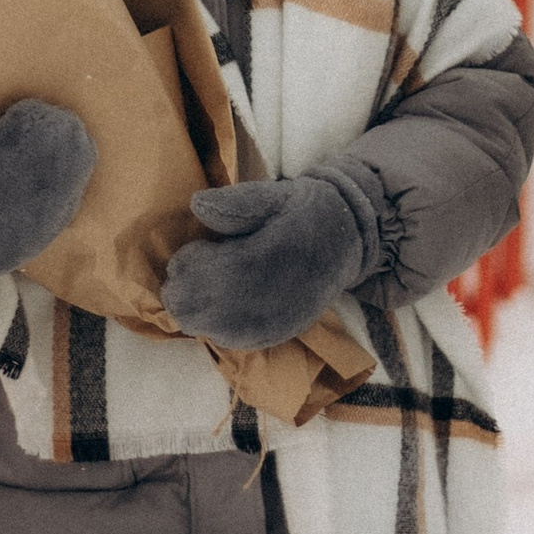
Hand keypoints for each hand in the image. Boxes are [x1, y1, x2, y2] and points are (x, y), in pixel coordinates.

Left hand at [162, 172, 370, 349]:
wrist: (348, 240)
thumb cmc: (305, 211)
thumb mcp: (275, 194)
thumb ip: (237, 201)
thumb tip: (197, 205)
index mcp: (265, 259)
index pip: (202, 276)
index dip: (187, 263)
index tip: (199, 245)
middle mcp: (266, 301)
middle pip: (194, 310)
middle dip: (184, 286)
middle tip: (200, 262)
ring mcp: (268, 325)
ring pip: (205, 328)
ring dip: (197, 306)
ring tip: (215, 279)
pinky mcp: (272, 337)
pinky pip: (225, 340)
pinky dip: (214, 321)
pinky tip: (228, 299)